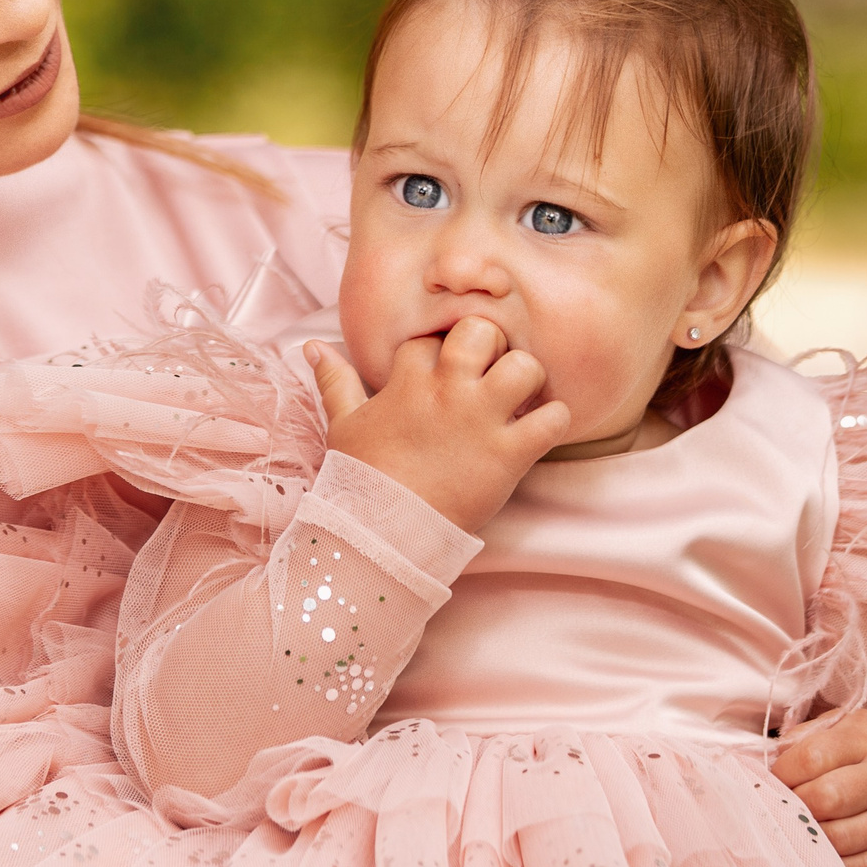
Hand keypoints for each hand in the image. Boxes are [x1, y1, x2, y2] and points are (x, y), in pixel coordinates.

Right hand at [303, 318, 570, 532]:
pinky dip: (553, 421)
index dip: (437, 352)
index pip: (428, 339)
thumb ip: (334, 381)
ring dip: (528, 378)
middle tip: (490, 370)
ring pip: (525, 366)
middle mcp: (447, 392)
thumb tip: (312, 346)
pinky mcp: (509, 454)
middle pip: (481, 331)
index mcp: (408, 383)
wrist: (382, 534)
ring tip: (520, 398)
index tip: (442, 371)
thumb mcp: (343, 425)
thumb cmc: (360, 480)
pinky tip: (539, 431)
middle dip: (490, 344)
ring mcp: (480, 421)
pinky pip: (553, 418)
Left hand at [772, 708, 866, 866]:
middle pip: (827, 798)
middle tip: (784, 809)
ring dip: (809, 838)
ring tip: (798, 831)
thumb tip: (768, 764)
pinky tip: (820, 857)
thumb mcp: (844, 730)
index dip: (783, 773)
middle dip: (794, 807)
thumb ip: (805, 738)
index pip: (812, 757)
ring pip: (840, 838)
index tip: (775, 780)